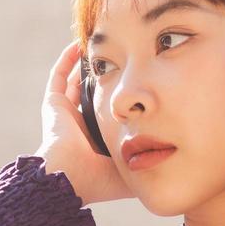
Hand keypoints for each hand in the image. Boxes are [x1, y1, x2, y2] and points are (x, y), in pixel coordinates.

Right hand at [35, 40, 135, 204]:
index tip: (141, 84)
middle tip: (123, 60)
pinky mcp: (53, 106)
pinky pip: (59, 76)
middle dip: (107, 79)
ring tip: (102, 49)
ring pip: (76, 84)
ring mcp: (65, 115)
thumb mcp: (130, 172)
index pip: (111, 116)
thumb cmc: (99, 179)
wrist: (70, 178)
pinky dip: (67, 60)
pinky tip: (79, 45)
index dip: (123, 102)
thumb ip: (146, 164)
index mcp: (97, 142)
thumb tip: (171, 160)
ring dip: (88, 67)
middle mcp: (80, 127)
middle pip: (95, 96)